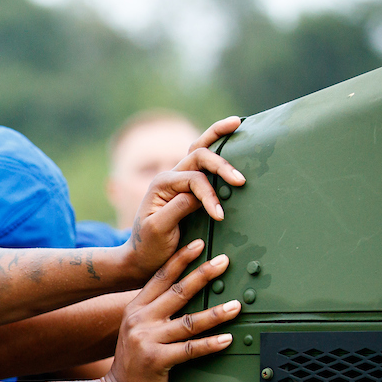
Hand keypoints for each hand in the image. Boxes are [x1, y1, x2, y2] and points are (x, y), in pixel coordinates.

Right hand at [101, 239, 239, 381]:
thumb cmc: (133, 364)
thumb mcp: (136, 331)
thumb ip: (153, 312)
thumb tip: (181, 294)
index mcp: (135, 309)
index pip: (160, 277)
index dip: (180, 259)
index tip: (198, 243)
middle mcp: (140, 320)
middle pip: (177, 292)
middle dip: (203, 274)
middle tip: (224, 261)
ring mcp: (147, 340)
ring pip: (188, 321)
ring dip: (216, 313)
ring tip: (236, 305)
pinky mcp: (156, 360)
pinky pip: (190, 349)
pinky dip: (210, 344)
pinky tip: (227, 339)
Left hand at [120, 116, 245, 277]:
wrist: (141, 258)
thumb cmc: (149, 245)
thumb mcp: (159, 229)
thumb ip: (178, 208)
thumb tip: (200, 193)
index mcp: (162, 184)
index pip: (194, 180)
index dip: (210, 196)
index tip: (219, 216)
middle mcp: (170, 177)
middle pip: (198, 154)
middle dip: (221, 164)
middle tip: (240, 180)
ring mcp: (179, 180)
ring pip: (199, 150)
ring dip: (218, 136)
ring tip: (237, 123)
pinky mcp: (187, 188)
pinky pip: (203, 164)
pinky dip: (217, 150)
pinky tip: (231, 138)